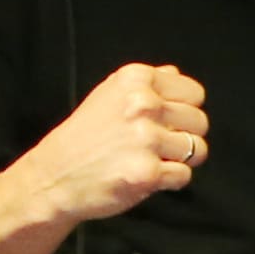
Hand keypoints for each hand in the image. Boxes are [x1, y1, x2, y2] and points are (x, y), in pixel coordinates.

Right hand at [26, 60, 209, 226]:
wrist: (54, 176)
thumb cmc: (83, 137)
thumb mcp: (108, 95)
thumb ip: (146, 84)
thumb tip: (175, 73)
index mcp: (135, 80)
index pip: (195, 93)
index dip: (186, 110)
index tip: (169, 120)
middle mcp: (142, 105)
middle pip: (200, 121)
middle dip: (186, 136)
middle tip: (160, 144)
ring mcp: (146, 139)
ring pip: (197, 149)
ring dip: (181, 159)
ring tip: (153, 159)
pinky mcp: (148, 172)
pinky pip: (184, 175)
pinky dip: (170, 180)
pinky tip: (146, 175)